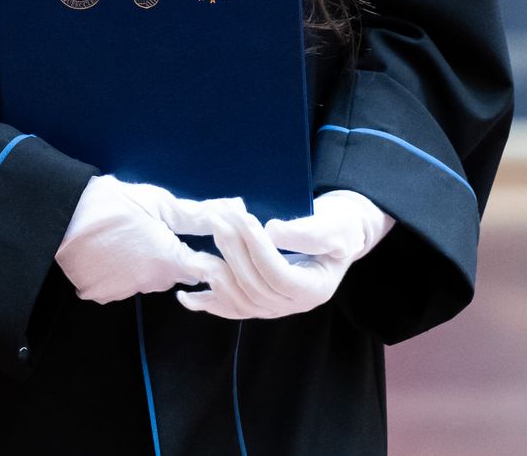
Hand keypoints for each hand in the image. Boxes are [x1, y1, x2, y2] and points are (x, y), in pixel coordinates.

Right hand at [54, 174, 219, 304]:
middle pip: (173, 274)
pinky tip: (109, 250)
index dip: (202, 254)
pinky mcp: (99, 295)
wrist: (64, 212)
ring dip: (144, 263)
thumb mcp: (162, 204)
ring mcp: (121, 292)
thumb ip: (200, 215)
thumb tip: (236, 210)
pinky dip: (119, 271)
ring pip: (146, 279)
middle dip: (170, 255)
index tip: (193, 239)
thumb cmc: (117, 203)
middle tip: (153, 228)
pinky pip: (120, 284)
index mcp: (168, 262)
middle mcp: (148, 284)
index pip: (203, 270)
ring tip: (127, 235)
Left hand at [175, 191, 393, 321]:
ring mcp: (274, 308)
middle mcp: (293, 306)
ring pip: (239, 300)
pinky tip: (186, 295)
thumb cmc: (340, 227)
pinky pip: (230, 308)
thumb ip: (309, 232)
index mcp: (315, 290)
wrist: (338, 234)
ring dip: (218, 269)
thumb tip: (272, 232)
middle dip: (234, 251)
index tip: (245, 220)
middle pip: (255, 286)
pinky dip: (207, 303)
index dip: (259, 249)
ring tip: (209, 237)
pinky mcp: (258, 302)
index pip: (280, 276)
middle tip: (219, 219)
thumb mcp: (335, 226)